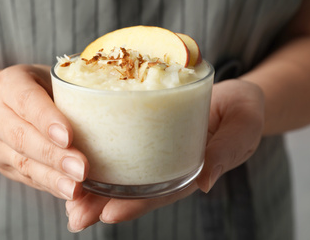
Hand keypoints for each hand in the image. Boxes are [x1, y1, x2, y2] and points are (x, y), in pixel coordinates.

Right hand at [0, 64, 88, 199]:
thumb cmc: (38, 87)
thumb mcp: (52, 78)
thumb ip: (71, 91)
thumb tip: (112, 108)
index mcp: (8, 84)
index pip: (26, 100)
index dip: (47, 119)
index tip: (69, 137)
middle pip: (22, 137)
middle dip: (54, 156)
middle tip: (81, 169)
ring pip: (22, 162)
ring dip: (52, 178)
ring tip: (75, 189)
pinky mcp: (1, 163)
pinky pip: (25, 177)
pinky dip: (48, 185)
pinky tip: (67, 191)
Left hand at [65, 79, 264, 231]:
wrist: (234, 94)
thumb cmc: (243, 111)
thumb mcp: (243, 127)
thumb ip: (227, 151)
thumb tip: (205, 182)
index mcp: (189, 170)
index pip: (160, 192)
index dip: (135, 205)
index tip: (108, 213)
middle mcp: (167, 164)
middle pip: (133, 188)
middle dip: (103, 203)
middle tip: (75, 216)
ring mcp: (155, 149)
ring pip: (121, 172)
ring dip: (93, 187)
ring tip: (67, 200)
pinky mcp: (145, 129)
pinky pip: (121, 144)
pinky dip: (99, 155)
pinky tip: (74, 159)